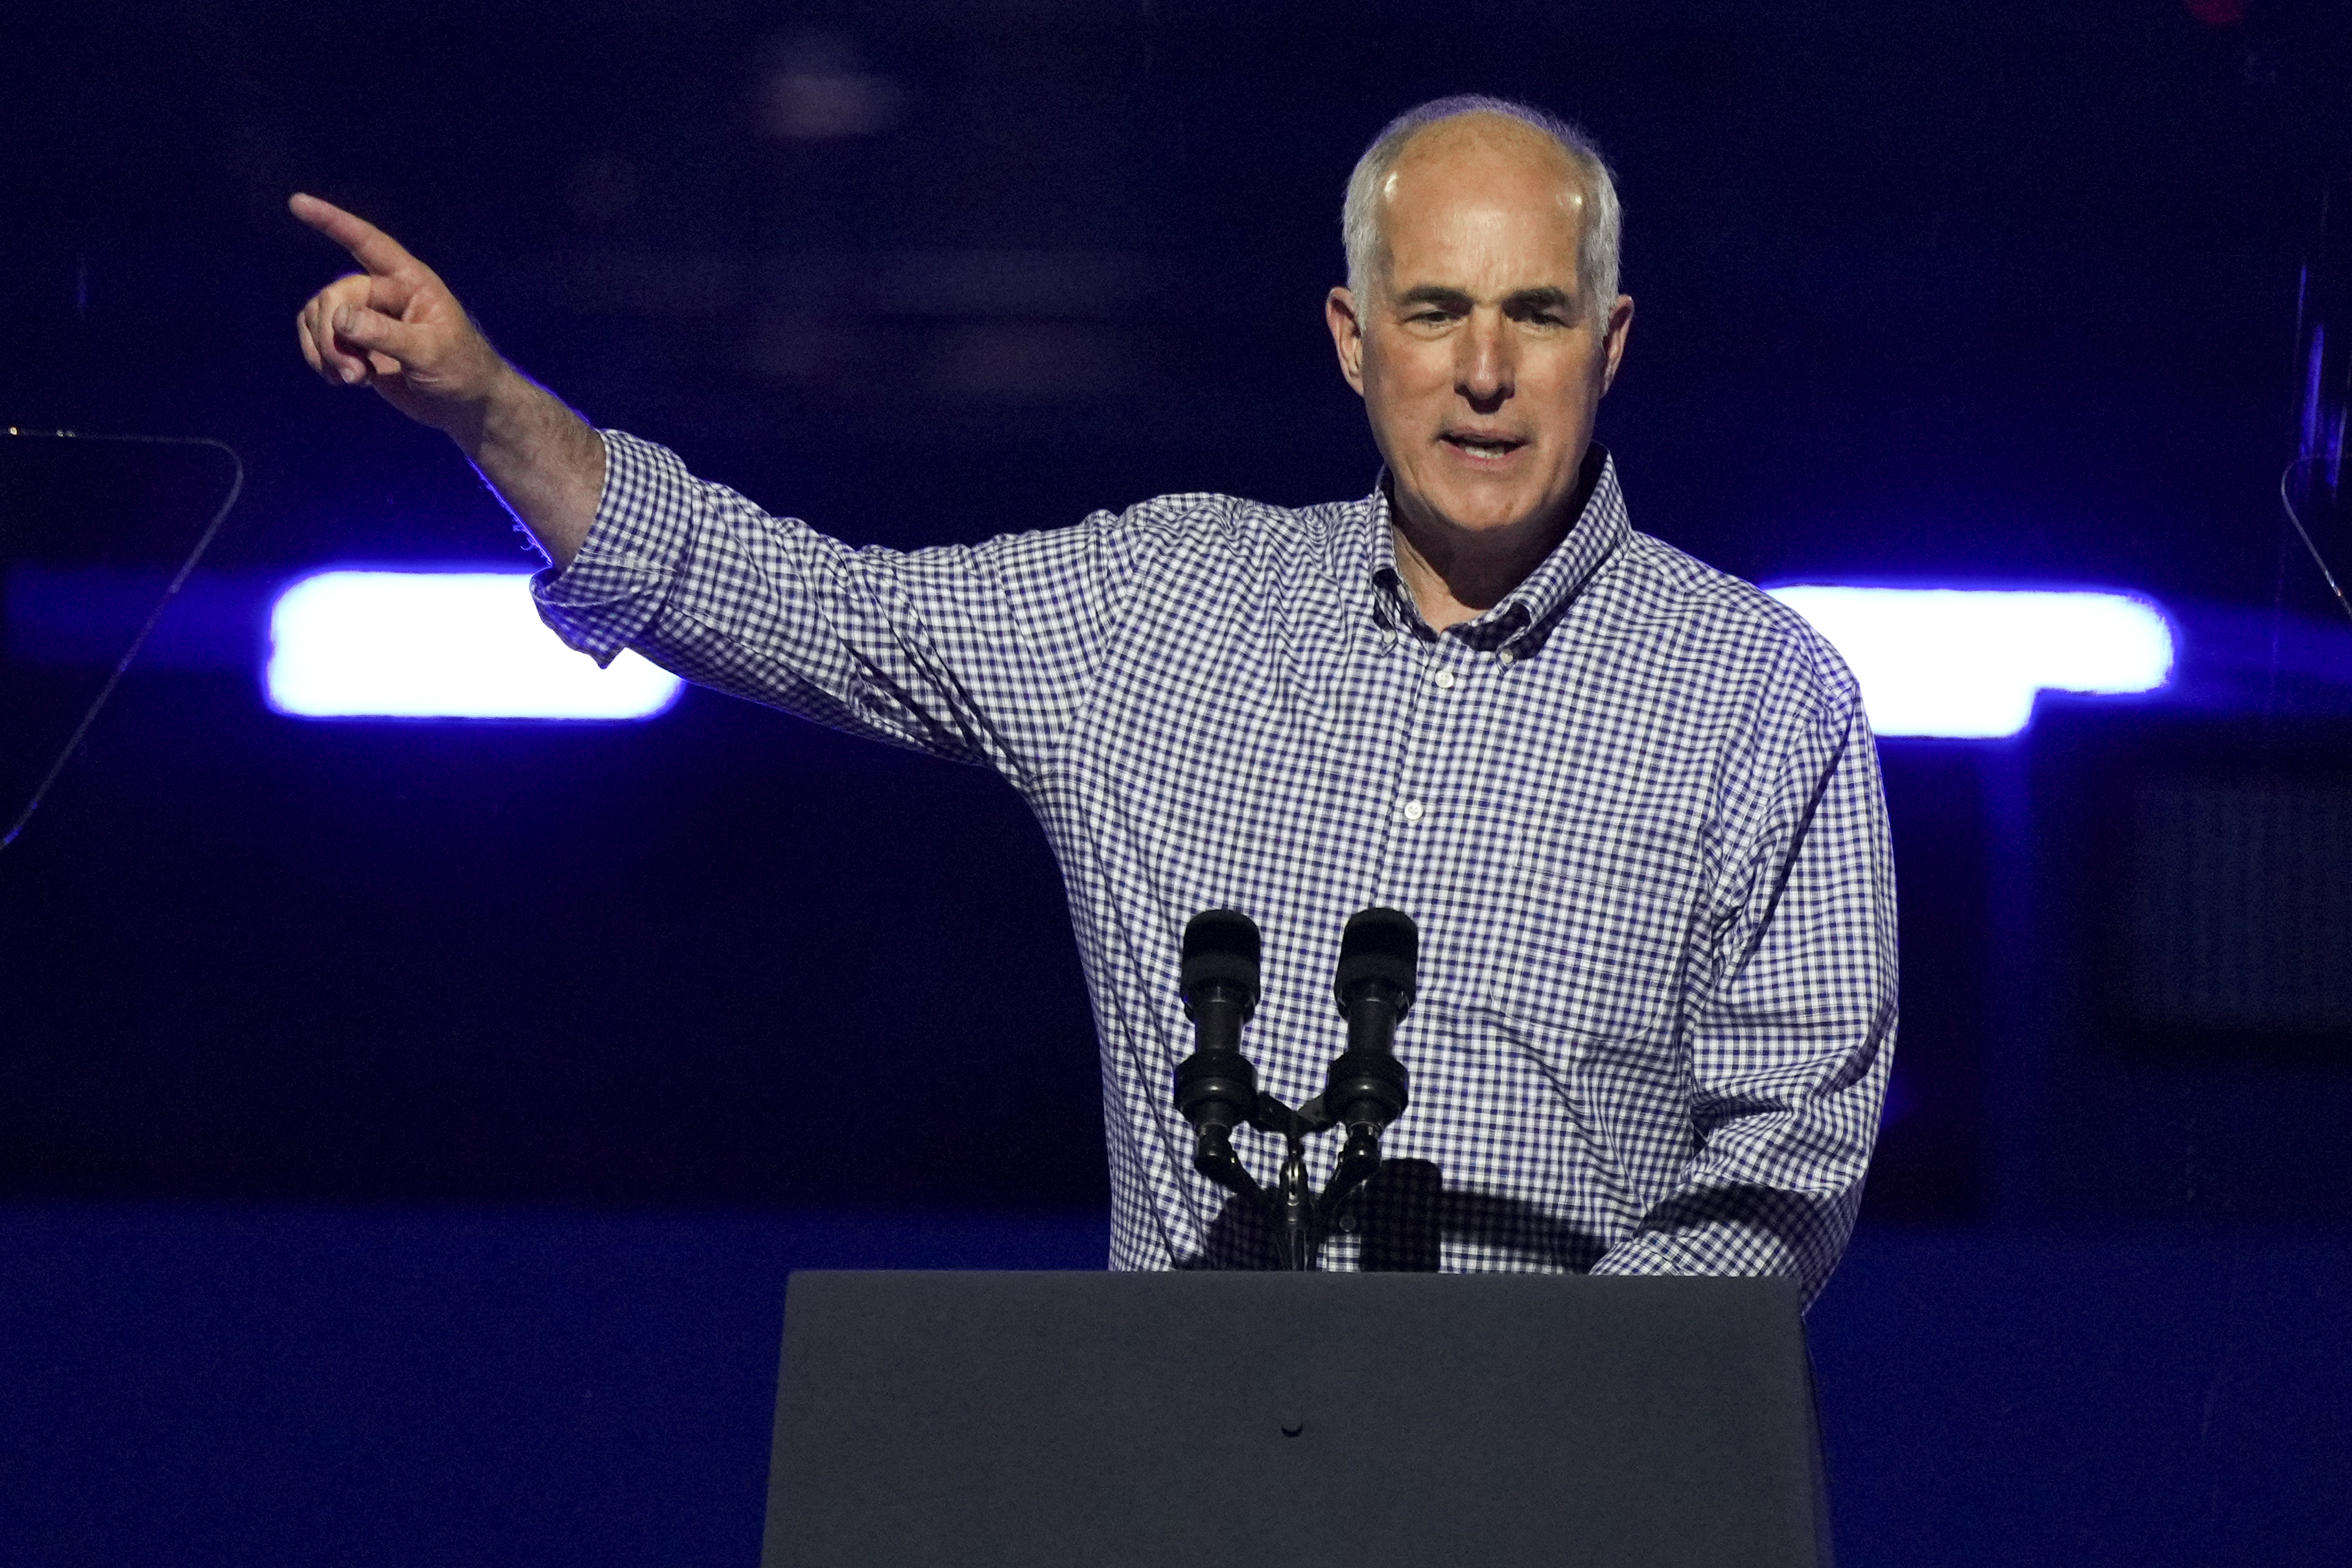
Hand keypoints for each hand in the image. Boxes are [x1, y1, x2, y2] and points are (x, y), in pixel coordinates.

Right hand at [289, 193, 507, 436]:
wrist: (463, 403)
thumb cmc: (461, 369)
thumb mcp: (430, 352)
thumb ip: (386, 334)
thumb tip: (339, 316)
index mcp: (410, 281)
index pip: (367, 242)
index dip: (332, 222)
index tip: (298, 202)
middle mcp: (384, 292)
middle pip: (334, 295)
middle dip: (333, 335)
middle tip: (354, 374)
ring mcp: (366, 317)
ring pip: (319, 316)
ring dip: (326, 351)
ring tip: (354, 380)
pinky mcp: (354, 343)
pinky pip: (317, 338)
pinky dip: (321, 359)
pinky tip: (344, 381)